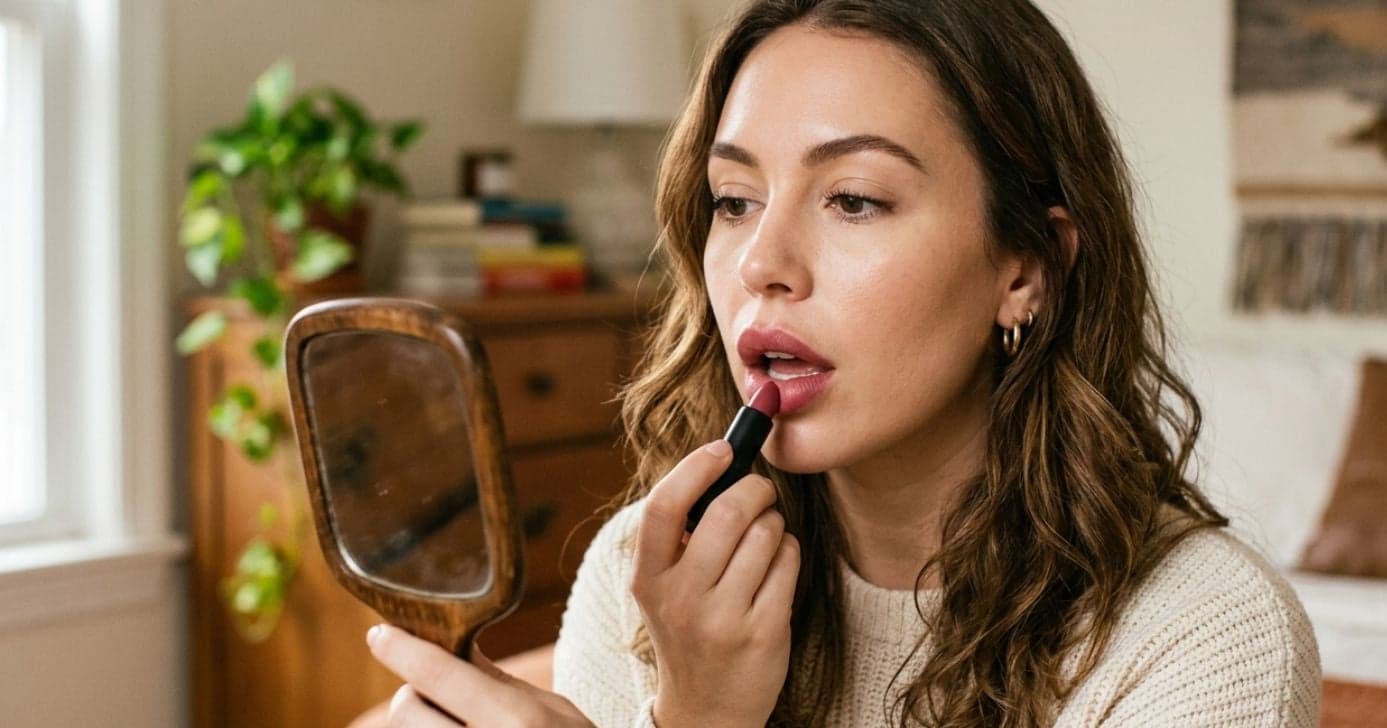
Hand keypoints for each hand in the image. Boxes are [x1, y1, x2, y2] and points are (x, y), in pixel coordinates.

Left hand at [367, 624, 593, 727]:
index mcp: (514, 722)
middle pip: (405, 708)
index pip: (437, 674)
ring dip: (418, 723)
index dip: (401, 649)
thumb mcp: (552, 710)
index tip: (379, 634)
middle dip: (415, 695)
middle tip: (442, 696)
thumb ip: (498, 682)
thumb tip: (454, 644)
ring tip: (452, 722)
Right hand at [631, 440, 800, 727]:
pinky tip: (776, 569)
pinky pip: (788, 562)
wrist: (706, 710)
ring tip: (765, 541)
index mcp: (648, 578)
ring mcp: (722, 619)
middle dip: (755, 489)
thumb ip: (681, 534)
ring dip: (774, 525)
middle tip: (760, 492)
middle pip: (727, 513)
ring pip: (765, 534)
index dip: (696, 467)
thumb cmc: (690, 629)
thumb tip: (722, 461)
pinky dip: (788, 553)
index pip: (663, 506)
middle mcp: (680, 598)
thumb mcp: (665, 588)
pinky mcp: (763, 632)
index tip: (724, 449)